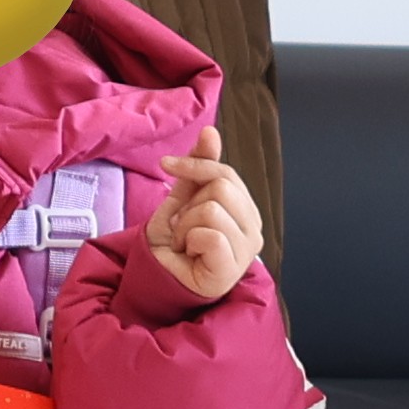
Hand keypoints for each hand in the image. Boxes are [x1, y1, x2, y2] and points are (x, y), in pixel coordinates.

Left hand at [131, 116, 263, 309]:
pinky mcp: (233, 267)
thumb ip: (199, 167)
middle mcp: (254, 229)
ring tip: (183, 241)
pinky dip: (189, 240)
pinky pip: (211, 234)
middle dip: (188, 203)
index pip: (226, 173)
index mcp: (245, 210)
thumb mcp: (182, 198)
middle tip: (181, 226)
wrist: (155, 277)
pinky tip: (188, 254)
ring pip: (212, 209)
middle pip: (221, 187)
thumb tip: (211, 131)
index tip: (166, 164)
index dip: (194, 164)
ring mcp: (247, 250)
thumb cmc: (172, 243)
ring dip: (184, 225)